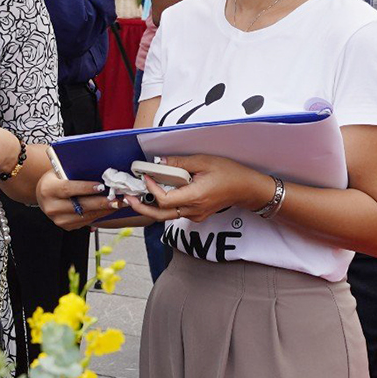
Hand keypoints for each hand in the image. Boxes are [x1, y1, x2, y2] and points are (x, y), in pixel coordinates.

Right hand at [37, 171, 128, 229]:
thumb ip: (76, 173)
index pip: (68, 189)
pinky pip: (86, 221)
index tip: (101, 186)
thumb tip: (100, 173)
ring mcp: (58, 219)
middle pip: (80, 206)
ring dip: (104, 210)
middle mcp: (51, 206)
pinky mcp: (65, 226)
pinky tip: (109, 208)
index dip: (85, 188)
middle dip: (101, 202)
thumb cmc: (57, 178)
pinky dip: (100, 215)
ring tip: (118, 203)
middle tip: (117, 198)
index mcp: (48, 189)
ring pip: (85, 216)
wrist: (45, 193)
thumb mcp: (61, 171)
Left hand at [124, 154, 272, 223]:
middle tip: (128, 198)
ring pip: (166, 215)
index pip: (165, 200)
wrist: (248, 189)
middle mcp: (193, 210)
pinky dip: (164, 204)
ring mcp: (194, 215)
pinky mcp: (195, 215)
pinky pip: (175, 212)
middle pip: (160, 215)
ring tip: (138, 195)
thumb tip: (160, 163)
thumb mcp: (205, 161)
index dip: (151, 189)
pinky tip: (158, 193)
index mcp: (196, 197)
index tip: (146, 176)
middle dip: (141, 207)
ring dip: (151, 206)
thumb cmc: (230, 173)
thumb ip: (181, 163)